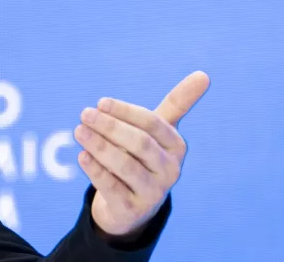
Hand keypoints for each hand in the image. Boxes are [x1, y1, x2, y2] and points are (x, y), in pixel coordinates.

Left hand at [74, 71, 209, 237]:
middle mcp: (170, 170)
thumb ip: (178, 104)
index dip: (125, 111)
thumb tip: (204, 74)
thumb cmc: (144, 157)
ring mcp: (153, 192)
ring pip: (125, 165)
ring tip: (79, 131)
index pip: (152, 123)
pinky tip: (82, 156)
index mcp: (176, 146)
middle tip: (84, 114)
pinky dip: (96, 170)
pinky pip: (112, 188)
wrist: (131, 205)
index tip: (100, 102)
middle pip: (139, 143)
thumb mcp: (159, 131)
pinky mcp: (132, 209)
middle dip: (110, 126)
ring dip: (99, 146)